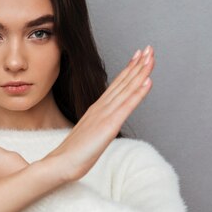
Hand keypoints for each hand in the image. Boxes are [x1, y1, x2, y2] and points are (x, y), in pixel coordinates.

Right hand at [44, 45, 154, 181]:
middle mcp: (102, 107)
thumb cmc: (73, 153)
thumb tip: (102, 123)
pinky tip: (148, 81)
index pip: (116, 85)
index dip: (129, 69)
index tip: (138, 56)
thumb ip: (96, 124)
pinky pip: (127, 106)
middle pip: (123, 82)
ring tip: (150, 57)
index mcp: (97, 109)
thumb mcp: (88, 134)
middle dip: (137, 64)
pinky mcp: (109, 126)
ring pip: (127, 89)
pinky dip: (138, 92)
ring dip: (140, 71)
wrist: (61, 163)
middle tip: (149, 48)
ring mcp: (105, 115)